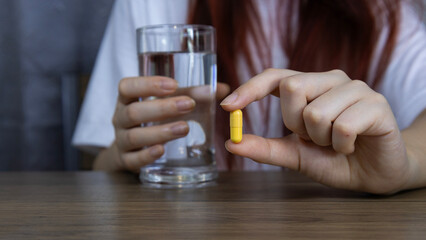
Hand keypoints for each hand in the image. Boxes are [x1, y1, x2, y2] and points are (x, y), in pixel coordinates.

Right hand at [104, 76, 228, 171]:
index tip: (173, 84)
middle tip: (188, 105)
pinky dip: (147, 155)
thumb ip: (192, 95)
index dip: (147, 84)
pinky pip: (133, 159)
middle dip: (162, 108)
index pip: (127, 86)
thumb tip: (224, 89)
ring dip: (160, 131)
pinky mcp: (126, 161)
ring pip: (134, 136)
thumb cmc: (152, 119)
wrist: (129, 149)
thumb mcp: (167, 103)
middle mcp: (120, 118)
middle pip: (134, 112)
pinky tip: (162, 150)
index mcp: (127, 99)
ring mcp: (121, 141)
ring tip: (185, 128)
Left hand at [221, 69, 412, 193]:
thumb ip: (265, 148)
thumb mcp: (294, 155)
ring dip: (321, 139)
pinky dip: (341, 146)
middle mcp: (330, 80)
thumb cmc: (333, 159)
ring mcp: (355, 88)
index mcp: (309, 86)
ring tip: (335, 144)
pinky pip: (342, 126)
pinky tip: (351, 146)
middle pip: (292, 87)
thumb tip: (232, 143)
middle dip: (294, 123)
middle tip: (313, 138)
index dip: (250, 88)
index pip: (274, 77)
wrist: (373, 174)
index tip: (228, 106)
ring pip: (316, 111)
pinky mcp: (376, 103)